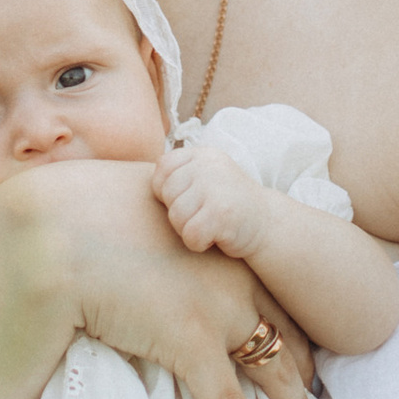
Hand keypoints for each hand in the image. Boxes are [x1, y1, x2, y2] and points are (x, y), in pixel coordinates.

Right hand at [8, 159, 309, 398]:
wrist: (64, 225)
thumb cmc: (88, 211)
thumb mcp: (139, 214)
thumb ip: (158, 234)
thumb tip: (147, 250)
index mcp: (223, 247)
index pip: (274, 294)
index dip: (290, 325)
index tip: (299, 350)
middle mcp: (234, 278)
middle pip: (287, 332)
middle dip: (303, 368)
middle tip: (311, 395)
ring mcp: (218, 311)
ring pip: (274, 372)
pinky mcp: (191, 343)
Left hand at [152, 141, 271, 261]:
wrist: (268, 225)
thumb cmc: (227, 205)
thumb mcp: (205, 178)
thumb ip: (179, 173)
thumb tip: (131, 172)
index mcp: (202, 154)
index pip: (162, 169)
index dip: (166, 191)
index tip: (187, 200)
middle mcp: (209, 165)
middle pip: (167, 195)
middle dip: (179, 213)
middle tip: (202, 216)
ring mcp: (217, 187)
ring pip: (176, 217)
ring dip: (189, 230)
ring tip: (210, 225)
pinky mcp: (223, 213)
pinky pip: (191, 235)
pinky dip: (199, 244)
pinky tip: (215, 237)